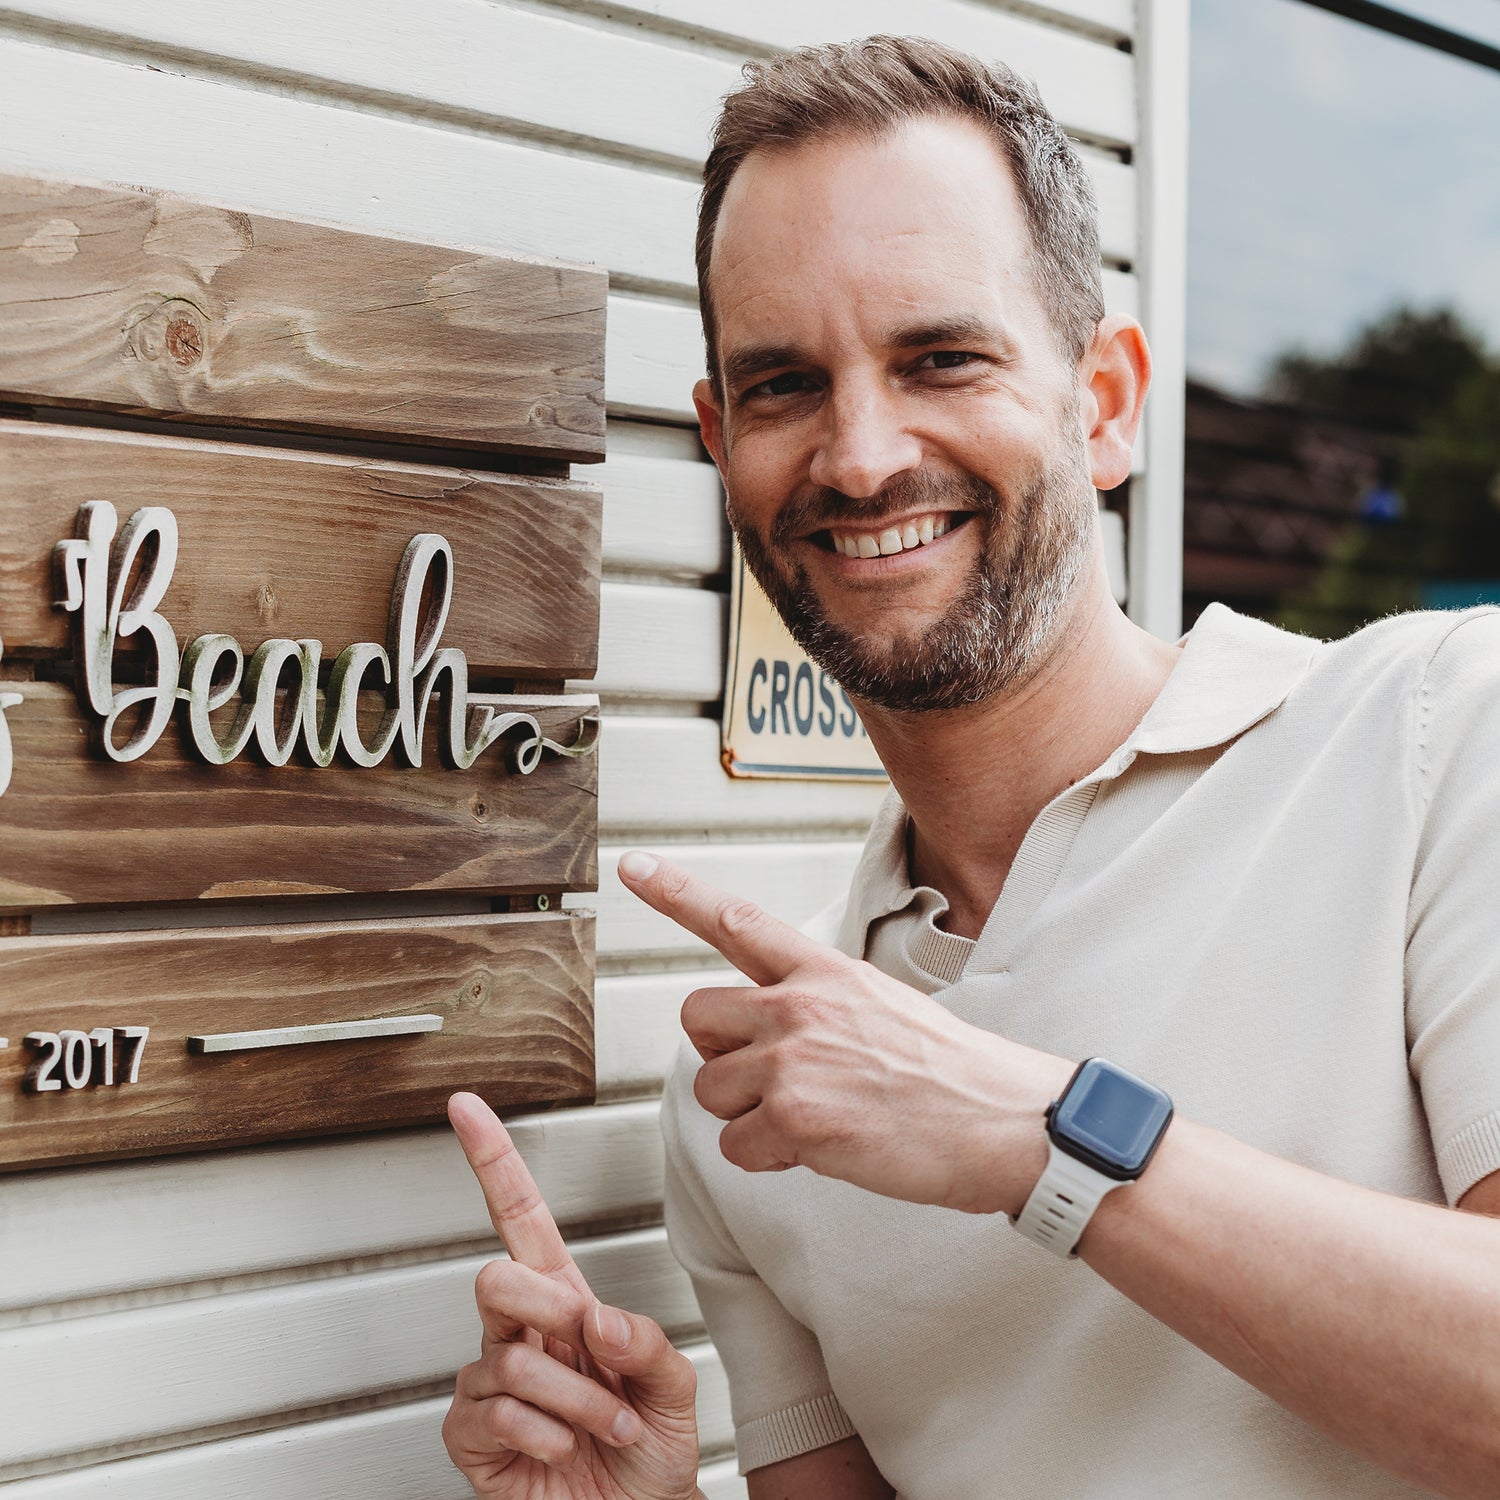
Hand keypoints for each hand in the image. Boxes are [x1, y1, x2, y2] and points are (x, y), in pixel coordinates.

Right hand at [442, 1092, 700, 1499]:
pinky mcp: (471, 1437)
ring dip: (577, 1400)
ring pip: (510, 1356)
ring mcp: (492, 1384)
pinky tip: (563, 1449)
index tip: (467, 1107)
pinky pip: (493, 1414)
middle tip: (591, 1352)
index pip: (521, 1218)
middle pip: (496, 1277)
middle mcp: (523, 1334)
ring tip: (608, 1425)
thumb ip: (644, 1340)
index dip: (492, 1160)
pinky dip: (543, 1434)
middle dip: (548, 1312)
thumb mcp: (674, 1387)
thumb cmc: (652, 1454)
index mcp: (567, 1303)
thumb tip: (592, 1315)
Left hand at [619, 852, 1073, 1215]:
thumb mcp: (883, 1004)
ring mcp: (792, 1060)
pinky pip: (736, 1145)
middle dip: (722, 1053)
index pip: (736, 920)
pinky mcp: (794, 1119)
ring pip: (711, 1088)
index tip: (633, 865)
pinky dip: (770, 1159)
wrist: (1006, 1120)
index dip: (675, 891)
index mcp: (824, 971)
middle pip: (697, 1016)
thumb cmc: (952, 1073)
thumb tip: (769, 1036)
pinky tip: (822, 1150)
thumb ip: (817, 1005)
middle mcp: (799, 1005)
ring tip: (815, 1118)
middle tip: (772, 1078)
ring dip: (749, 1114)